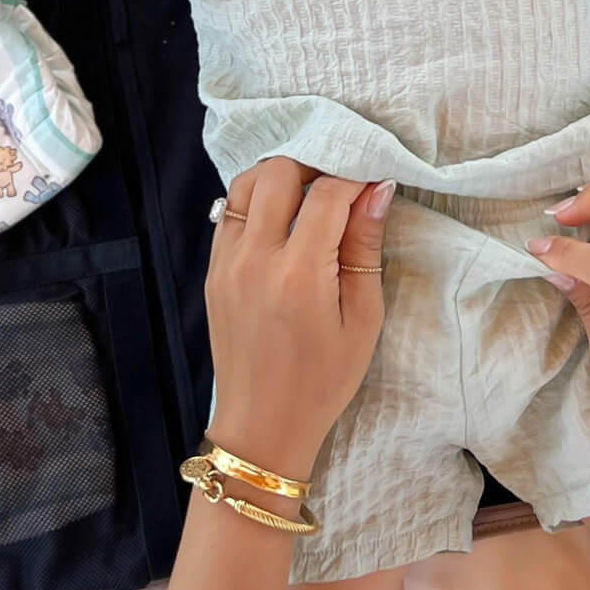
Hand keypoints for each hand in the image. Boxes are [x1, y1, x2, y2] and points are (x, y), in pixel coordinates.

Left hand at [202, 159, 394, 480]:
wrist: (264, 424)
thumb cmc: (323, 380)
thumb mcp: (362, 320)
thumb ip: (365, 248)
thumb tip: (377, 190)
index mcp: (299, 276)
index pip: (326, 194)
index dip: (355, 179)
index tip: (372, 184)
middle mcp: (255, 261)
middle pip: (278, 172)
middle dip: (313, 165)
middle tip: (339, 185)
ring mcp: (226, 264)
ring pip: (244, 184)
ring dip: (279, 177)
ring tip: (308, 197)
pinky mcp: (213, 272)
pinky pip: (229, 212)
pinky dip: (256, 201)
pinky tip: (282, 219)